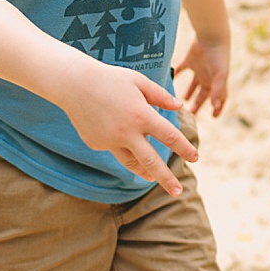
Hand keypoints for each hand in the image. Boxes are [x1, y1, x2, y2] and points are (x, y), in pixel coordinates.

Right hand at [54, 60, 196, 195]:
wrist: (74, 83)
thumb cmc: (111, 79)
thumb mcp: (138, 82)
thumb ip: (160, 96)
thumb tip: (179, 107)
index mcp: (142, 115)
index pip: (169, 137)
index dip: (184, 148)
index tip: (195, 158)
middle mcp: (127, 133)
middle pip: (152, 162)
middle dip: (167, 179)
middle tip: (178, 192)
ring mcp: (110, 141)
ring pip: (131, 162)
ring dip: (144, 171)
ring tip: (152, 178)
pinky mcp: (96, 144)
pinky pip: (113, 149)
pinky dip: (119, 146)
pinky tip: (115, 134)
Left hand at [173, 37, 229, 116]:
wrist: (211, 35)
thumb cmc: (218, 56)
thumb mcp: (220, 75)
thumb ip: (218, 91)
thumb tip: (216, 107)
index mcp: (216, 81)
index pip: (218, 98)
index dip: (217, 108)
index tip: (213, 117)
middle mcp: (208, 76)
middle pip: (203, 94)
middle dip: (198, 104)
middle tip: (191, 114)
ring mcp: (199, 68)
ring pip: (193, 84)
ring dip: (188, 92)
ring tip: (182, 99)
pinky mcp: (190, 59)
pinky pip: (180, 69)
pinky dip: (175, 74)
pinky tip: (168, 79)